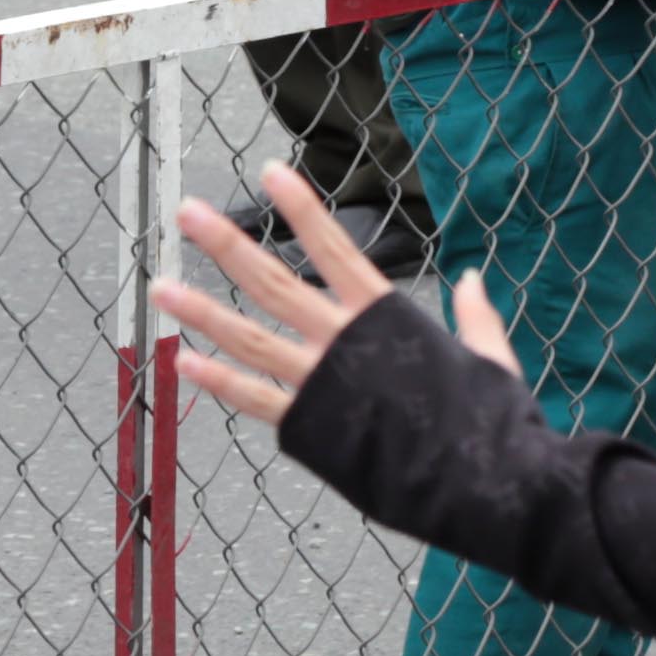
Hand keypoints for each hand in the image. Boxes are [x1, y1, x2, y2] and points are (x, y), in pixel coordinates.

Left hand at [149, 164, 520, 433]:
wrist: (486, 484)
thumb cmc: (495, 423)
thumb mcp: (490, 358)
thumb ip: (472, 316)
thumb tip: (471, 280)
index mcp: (388, 317)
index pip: (336, 248)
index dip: (301, 208)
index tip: (271, 171)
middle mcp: (346, 342)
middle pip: (274, 283)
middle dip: (227, 246)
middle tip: (187, 213)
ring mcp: (323, 384)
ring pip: (250, 338)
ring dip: (202, 311)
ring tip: (161, 287)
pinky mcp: (312, 429)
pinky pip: (255, 400)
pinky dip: (218, 381)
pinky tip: (182, 361)